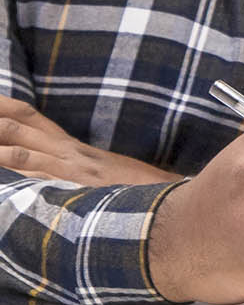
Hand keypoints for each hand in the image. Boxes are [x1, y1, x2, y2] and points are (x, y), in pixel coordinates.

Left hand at [0, 98, 177, 185]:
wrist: (165, 198)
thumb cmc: (133, 190)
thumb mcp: (99, 172)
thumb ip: (71, 167)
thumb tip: (44, 172)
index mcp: (70, 145)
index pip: (29, 116)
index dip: (2, 105)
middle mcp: (67, 151)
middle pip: (17, 127)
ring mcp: (69, 169)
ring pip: (19, 152)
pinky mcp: (73, 188)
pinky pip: (36, 179)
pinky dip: (12, 175)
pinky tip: (1, 178)